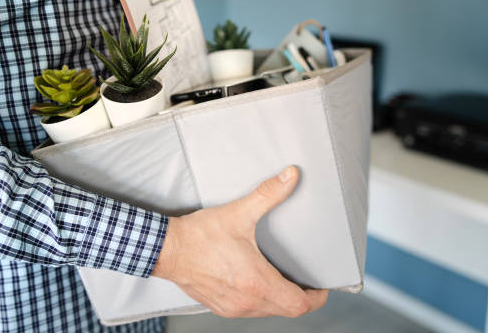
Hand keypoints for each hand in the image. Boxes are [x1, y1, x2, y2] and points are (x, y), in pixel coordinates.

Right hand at [152, 166, 327, 317]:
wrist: (166, 250)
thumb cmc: (199, 236)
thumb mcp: (239, 213)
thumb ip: (268, 194)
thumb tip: (290, 176)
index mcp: (257, 282)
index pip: (298, 305)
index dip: (315, 298)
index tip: (321, 288)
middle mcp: (246, 301)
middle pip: (286, 310)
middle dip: (300, 298)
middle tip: (306, 282)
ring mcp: (232, 307)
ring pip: (268, 312)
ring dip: (279, 299)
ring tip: (284, 280)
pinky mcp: (219, 306)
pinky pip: (249, 310)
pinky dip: (260, 300)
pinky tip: (256, 282)